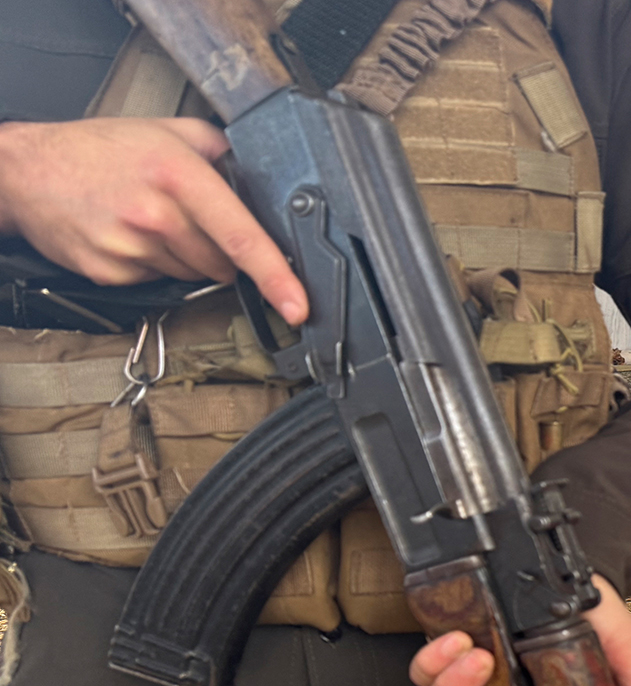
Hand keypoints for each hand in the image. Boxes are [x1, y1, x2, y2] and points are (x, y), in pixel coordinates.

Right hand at [0, 117, 307, 323]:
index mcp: (178, 175)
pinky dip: (155, 264)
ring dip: (188, 256)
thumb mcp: (171, 131)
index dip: (276, 275)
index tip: (298, 304)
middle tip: (192, 219)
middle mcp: (155, 215)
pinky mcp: (110, 272)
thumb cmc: (102, 149)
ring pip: (193, 274)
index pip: (241, 235)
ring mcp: (130, 247)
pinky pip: (158, 280)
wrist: (28, 170)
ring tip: (155, 220)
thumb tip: (265, 176)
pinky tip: (133, 235)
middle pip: (222, 262)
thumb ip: (222, 151)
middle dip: (222, 250)